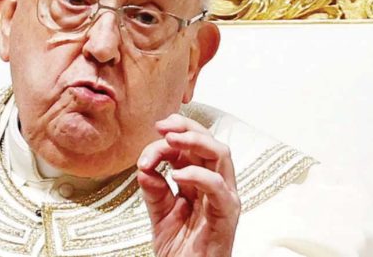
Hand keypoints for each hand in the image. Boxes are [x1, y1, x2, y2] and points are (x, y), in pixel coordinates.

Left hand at [137, 114, 240, 256]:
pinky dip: (197, 175)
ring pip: (220, 154)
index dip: (172, 134)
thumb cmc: (180, 250)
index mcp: (200, 181)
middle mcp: (216, 184)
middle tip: (161, 127)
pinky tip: (175, 175)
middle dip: (186, 127)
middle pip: (209, 141)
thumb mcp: (160, 215)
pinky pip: (218, 187)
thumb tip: (145, 167)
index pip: (191, 146)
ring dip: (195, 141)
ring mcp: (224, 197)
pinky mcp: (227, 214)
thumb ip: (154, 190)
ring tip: (170, 140)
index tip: (151, 135)